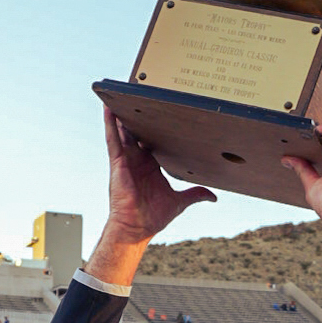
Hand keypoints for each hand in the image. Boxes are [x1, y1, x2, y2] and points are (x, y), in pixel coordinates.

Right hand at [102, 107, 215, 244]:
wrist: (136, 228)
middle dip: (140, 116)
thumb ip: (195, 194)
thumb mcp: (179, 202)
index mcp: (151, 166)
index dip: (157, 128)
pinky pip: (113, 139)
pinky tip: (108, 108)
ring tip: (121, 94)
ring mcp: (126, 160)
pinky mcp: (118, 162)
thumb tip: (212, 195)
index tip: (162, 113)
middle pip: (138, 132)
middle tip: (142, 95)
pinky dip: (110, 123)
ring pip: (123, 131)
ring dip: (122, 114)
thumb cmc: (152, 217)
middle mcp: (137, 160)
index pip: (154, 142)